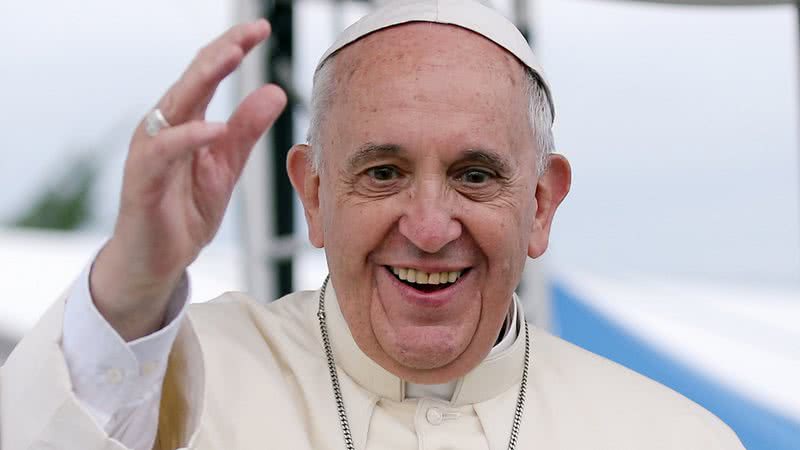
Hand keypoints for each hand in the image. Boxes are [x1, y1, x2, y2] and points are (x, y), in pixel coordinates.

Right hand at [91, 20, 286, 340]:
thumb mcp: (226, 165)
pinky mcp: (143, 178)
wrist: (157, 260)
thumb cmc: (185, 210)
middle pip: (192, 78)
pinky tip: (215, 128)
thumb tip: (274, 91)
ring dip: (203, 78)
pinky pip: (165, 151)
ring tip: (233, 57)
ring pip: (175, 104)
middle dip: (221, 51)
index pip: (208, 73)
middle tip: (250, 31)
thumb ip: (247, 129)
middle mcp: (164, 126)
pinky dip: (190, 137)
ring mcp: (151, 150)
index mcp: (185, 120)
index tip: (261, 29)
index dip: (233, 48)